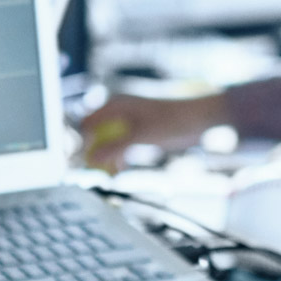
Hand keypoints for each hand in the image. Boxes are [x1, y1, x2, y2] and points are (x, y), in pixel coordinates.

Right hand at [80, 93, 228, 170]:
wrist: (198, 119)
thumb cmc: (171, 121)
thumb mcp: (140, 135)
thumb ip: (115, 147)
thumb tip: (91, 159)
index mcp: (116, 105)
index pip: (87, 123)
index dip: (82, 141)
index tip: (81, 161)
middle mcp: (119, 113)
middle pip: (95, 134)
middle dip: (92, 152)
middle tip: (90, 171)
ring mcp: (128, 124)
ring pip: (108, 143)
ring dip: (105, 158)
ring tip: (104, 174)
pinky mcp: (138, 134)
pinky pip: (121, 147)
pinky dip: (118, 159)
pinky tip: (118, 171)